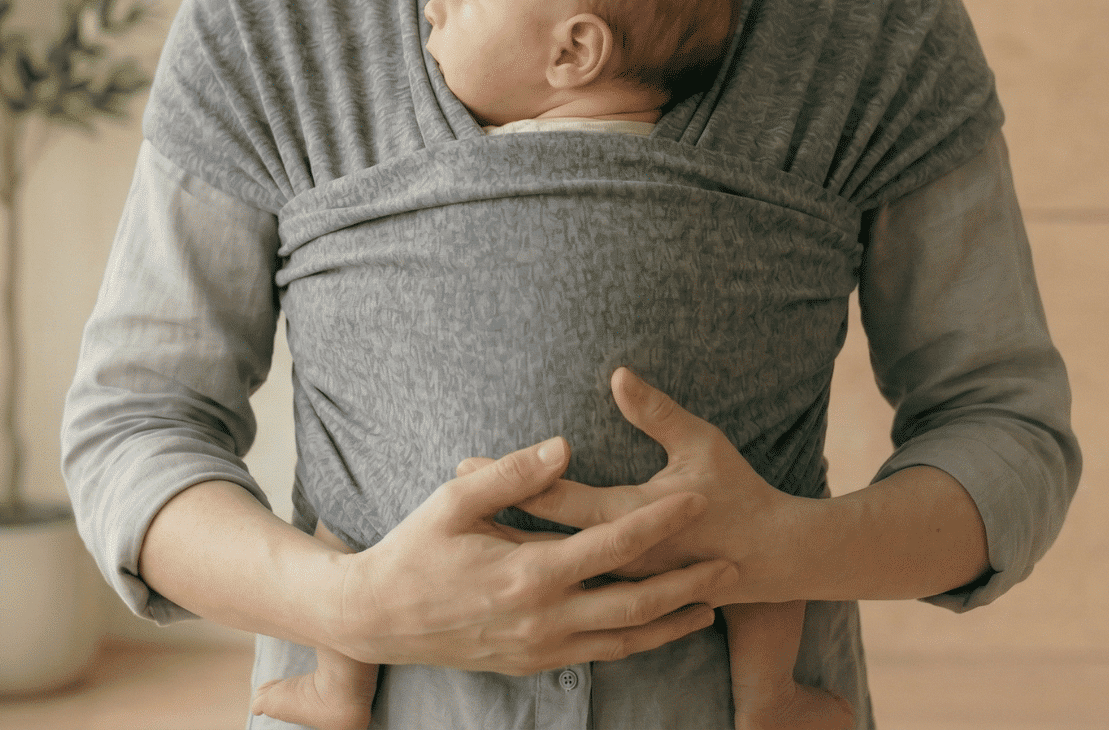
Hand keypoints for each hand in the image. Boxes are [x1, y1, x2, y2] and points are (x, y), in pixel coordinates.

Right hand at [330, 433, 739, 674]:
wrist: (376, 618)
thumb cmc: (413, 550)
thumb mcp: (453, 501)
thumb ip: (512, 474)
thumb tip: (564, 444)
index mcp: (527, 572)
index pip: (612, 543)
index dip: (661, 521)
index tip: (697, 498)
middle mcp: (542, 618)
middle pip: (636, 603)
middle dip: (688, 583)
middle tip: (732, 565)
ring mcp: (540, 648)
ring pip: (624, 640)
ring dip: (672, 623)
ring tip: (713, 604)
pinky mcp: (533, 664)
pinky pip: (599, 656)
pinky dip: (636, 643)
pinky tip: (658, 629)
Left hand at [457, 368, 801, 604]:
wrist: (773, 558)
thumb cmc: (739, 494)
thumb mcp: (701, 443)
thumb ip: (656, 412)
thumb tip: (617, 375)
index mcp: (632, 519)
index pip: (557, 500)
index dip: (511, 479)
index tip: (465, 460)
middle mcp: (620, 559)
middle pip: (541, 539)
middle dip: (494, 516)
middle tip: (446, 494)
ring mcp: (623, 584)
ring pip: (553, 572)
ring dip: (511, 551)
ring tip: (461, 532)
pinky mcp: (629, 596)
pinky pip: (573, 589)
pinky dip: (540, 575)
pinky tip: (509, 564)